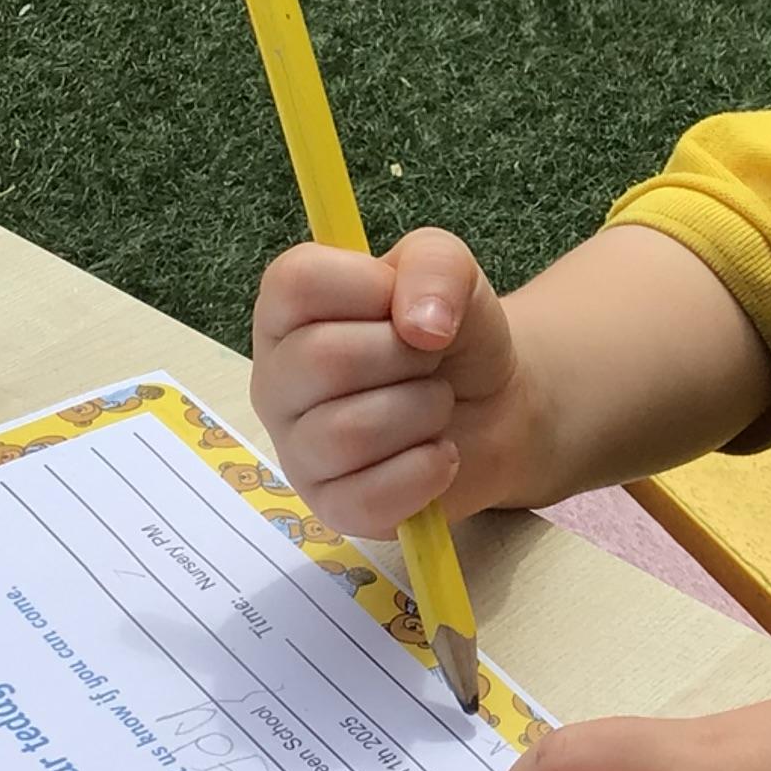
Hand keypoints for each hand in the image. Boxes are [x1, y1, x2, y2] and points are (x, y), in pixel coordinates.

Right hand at [249, 229, 539, 534]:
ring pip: (347, 433)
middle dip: (407, 357)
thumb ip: (435, 265)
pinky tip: (438, 452)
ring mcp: (296, 448)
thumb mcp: (451, 270)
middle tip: (429, 361)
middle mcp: (276, 378)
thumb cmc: (451, 333)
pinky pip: (366, 498)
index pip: (297, 282)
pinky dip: (425, 471)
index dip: (369, 288)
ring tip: (435, 406)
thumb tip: (422, 326)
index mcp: (286, 309)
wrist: (495, 405)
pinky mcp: (330, 505)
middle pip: (323, 360)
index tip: (402, 305)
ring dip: (422, 413)